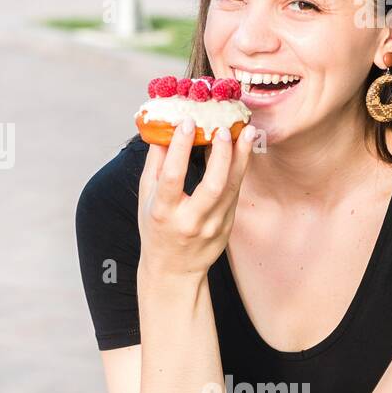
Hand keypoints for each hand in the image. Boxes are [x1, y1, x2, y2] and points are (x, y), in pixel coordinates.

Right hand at [138, 119, 255, 280]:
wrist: (174, 270)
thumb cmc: (155, 229)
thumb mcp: (146, 199)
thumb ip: (155, 165)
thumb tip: (162, 129)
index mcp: (164, 213)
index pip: (173, 177)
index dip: (180, 148)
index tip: (187, 122)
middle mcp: (190, 221)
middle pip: (213, 184)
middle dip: (221, 154)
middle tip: (224, 128)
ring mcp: (213, 225)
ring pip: (232, 187)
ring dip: (240, 157)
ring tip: (245, 132)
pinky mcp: (228, 226)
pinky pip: (236, 192)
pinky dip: (239, 168)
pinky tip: (242, 149)